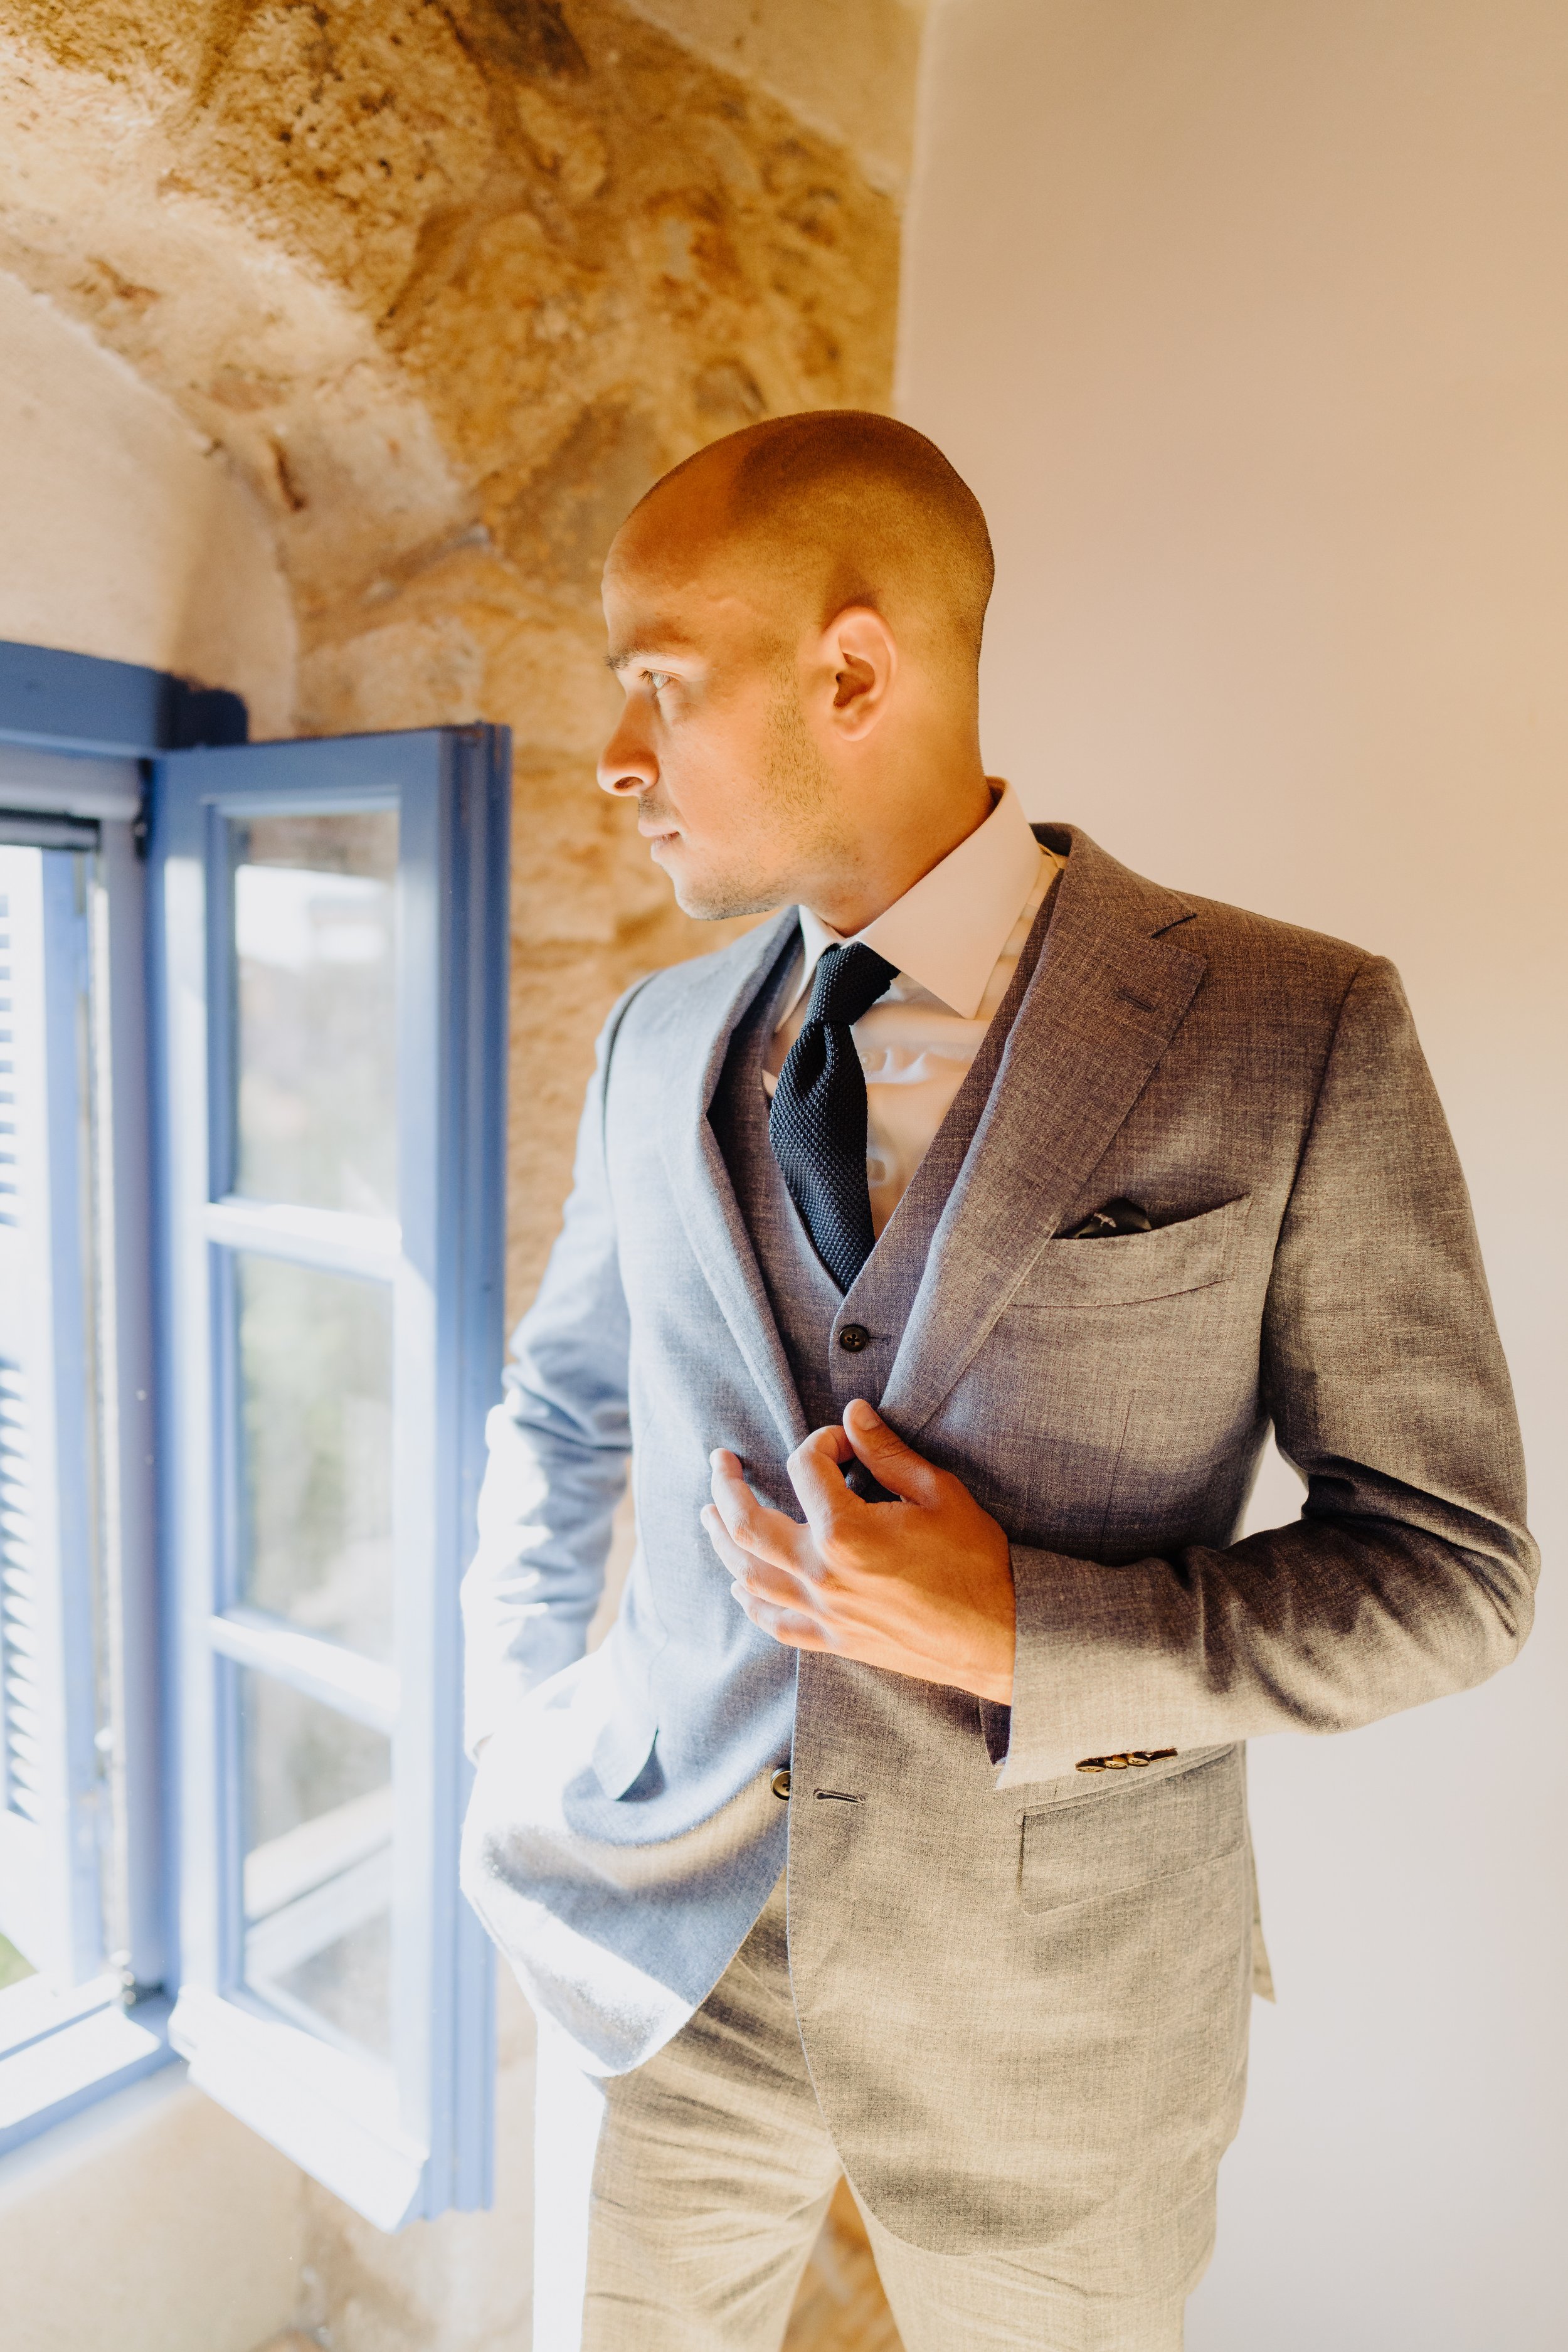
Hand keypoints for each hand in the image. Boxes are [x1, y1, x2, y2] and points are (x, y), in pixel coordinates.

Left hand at [701, 1399, 1015, 1702]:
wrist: (1001, 1636)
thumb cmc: (977, 1563)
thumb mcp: (939, 1494)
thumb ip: (888, 1452)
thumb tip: (853, 1413)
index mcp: (846, 1532)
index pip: (805, 1467)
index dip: (823, 1442)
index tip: (846, 1442)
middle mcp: (823, 1574)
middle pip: (747, 1525)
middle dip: (726, 1488)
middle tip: (719, 1462)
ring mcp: (824, 1611)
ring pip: (749, 1575)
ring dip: (722, 1542)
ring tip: (708, 1516)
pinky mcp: (834, 1640)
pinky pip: (774, 1622)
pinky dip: (751, 1601)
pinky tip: (740, 1586)